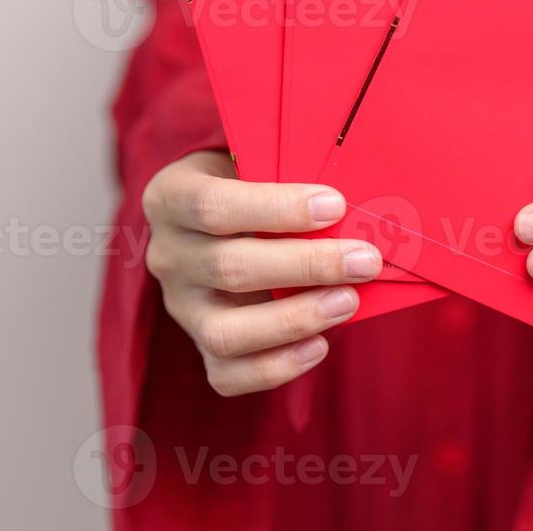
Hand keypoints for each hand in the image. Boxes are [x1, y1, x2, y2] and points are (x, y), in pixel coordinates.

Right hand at [142, 151, 382, 395]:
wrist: (224, 217)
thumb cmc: (250, 179)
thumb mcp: (255, 157)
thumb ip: (287, 170)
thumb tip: (353, 198)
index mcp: (171, 196)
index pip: (212, 205)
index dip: (276, 208)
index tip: (335, 205)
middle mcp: (168, 255)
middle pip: (228, 269)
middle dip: (306, 266)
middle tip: (364, 260)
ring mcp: (180, 306)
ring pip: (225, 333)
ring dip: (294, 320)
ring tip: (348, 301)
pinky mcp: (199, 345)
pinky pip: (228, 375)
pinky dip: (277, 367)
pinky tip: (319, 344)